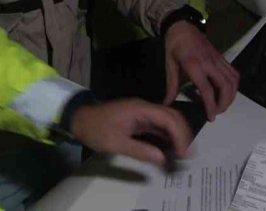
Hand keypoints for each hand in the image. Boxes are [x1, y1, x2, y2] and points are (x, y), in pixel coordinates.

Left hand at [68, 98, 191, 166]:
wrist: (78, 119)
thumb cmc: (96, 129)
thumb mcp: (116, 143)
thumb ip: (140, 150)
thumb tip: (162, 158)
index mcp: (140, 109)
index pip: (168, 118)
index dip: (179, 134)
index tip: (183, 152)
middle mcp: (144, 107)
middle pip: (171, 116)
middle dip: (182, 134)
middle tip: (186, 154)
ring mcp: (142, 112)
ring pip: (166, 120)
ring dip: (176, 134)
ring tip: (182, 153)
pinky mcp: (139, 119)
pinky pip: (158, 125)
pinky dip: (166, 136)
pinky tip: (169, 148)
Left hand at [163, 21, 239, 119]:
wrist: (182, 27)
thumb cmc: (174, 46)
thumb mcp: (169, 65)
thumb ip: (171, 86)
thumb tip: (167, 104)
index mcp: (194, 65)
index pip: (207, 89)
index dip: (211, 105)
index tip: (211, 117)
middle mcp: (209, 63)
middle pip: (225, 86)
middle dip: (224, 103)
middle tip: (216, 112)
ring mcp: (218, 60)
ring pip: (233, 80)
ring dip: (231, 96)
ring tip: (222, 105)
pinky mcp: (222, 58)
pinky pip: (233, 73)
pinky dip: (234, 85)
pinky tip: (227, 92)